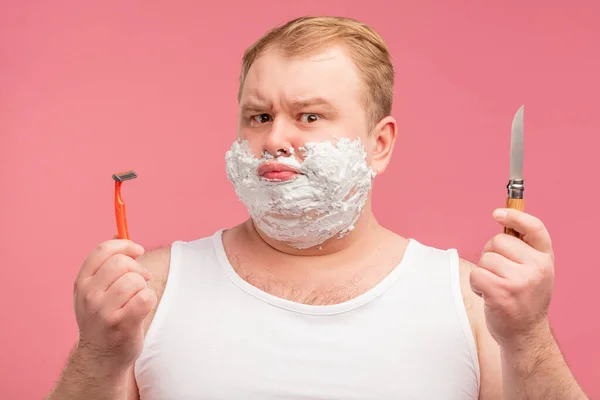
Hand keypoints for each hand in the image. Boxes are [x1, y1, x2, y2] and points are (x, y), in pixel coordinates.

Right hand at [72, 237, 155, 370]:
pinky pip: (146, 297)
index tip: (138, 250)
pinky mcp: (121, 324)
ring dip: (142, 287)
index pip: (102, 250)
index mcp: (82, 282)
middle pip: (122, 263)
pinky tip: (140, 310)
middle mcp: (89, 295)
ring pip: (136, 280)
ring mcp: (103, 311)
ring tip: (136, 299)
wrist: (100, 357)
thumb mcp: (95, 290)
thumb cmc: (103, 318)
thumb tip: (119, 232)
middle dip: (137, 269)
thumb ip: (105, 263)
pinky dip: (149, 300)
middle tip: (141, 280)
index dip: (125, 245)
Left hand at [470, 208, 554, 347]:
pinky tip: (489, 295)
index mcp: (546, 258)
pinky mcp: (502, 293)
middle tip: (500, 274)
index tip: (497, 213)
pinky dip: (476, 284)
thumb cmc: (523, 297)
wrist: (524, 333)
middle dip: (491, 255)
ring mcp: (521, 281)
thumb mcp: (533, 269)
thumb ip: (523, 246)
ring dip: (484, 272)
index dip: (515, 216)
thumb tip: (503, 214)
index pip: (534, 227)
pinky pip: (476, 274)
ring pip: (485, 259)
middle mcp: (537, 267)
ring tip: (497, 288)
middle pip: (497, 241)